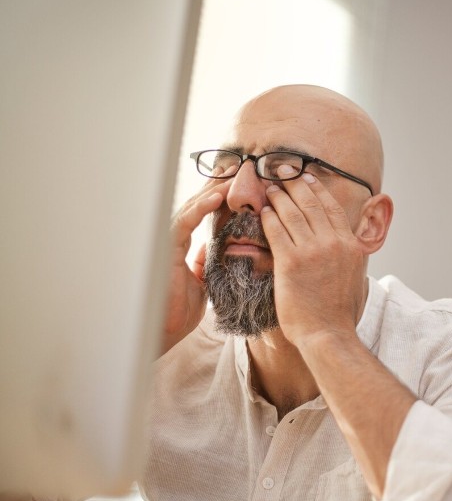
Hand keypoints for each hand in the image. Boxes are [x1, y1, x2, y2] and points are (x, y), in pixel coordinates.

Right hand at [161, 177, 231, 354]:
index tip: (239, 183)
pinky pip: (184, 222)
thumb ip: (203, 263)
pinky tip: (216, 196)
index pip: (201, 213)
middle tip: (239, 169)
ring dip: (213, 190)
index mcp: (182, 244)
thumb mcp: (200, 282)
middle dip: (217, 185)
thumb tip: (210, 247)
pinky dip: (200, 207)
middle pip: (196, 204)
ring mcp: (167, 241)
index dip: (218, 196)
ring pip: (191, 207)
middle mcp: (173, 238)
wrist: (163, 331)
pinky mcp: (165, 248)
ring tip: (233, 176)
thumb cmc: (178, 310)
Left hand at [260, 174, 365, 347]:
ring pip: (292, 213)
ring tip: (269, 188)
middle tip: (282, 171)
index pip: (332, 208)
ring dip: (279, 197)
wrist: (328, 333)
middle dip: (294, 184)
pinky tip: (262, 212)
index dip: (317, 189)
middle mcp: (333, 243)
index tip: (307, 177)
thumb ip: (348, 255)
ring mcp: (312, 251)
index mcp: (350, 245)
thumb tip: (345, 245)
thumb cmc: (338, 312)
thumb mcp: (354, 276)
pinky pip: (276, 231)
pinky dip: (269, 218)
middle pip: (311, 204)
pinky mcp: (291, 262)